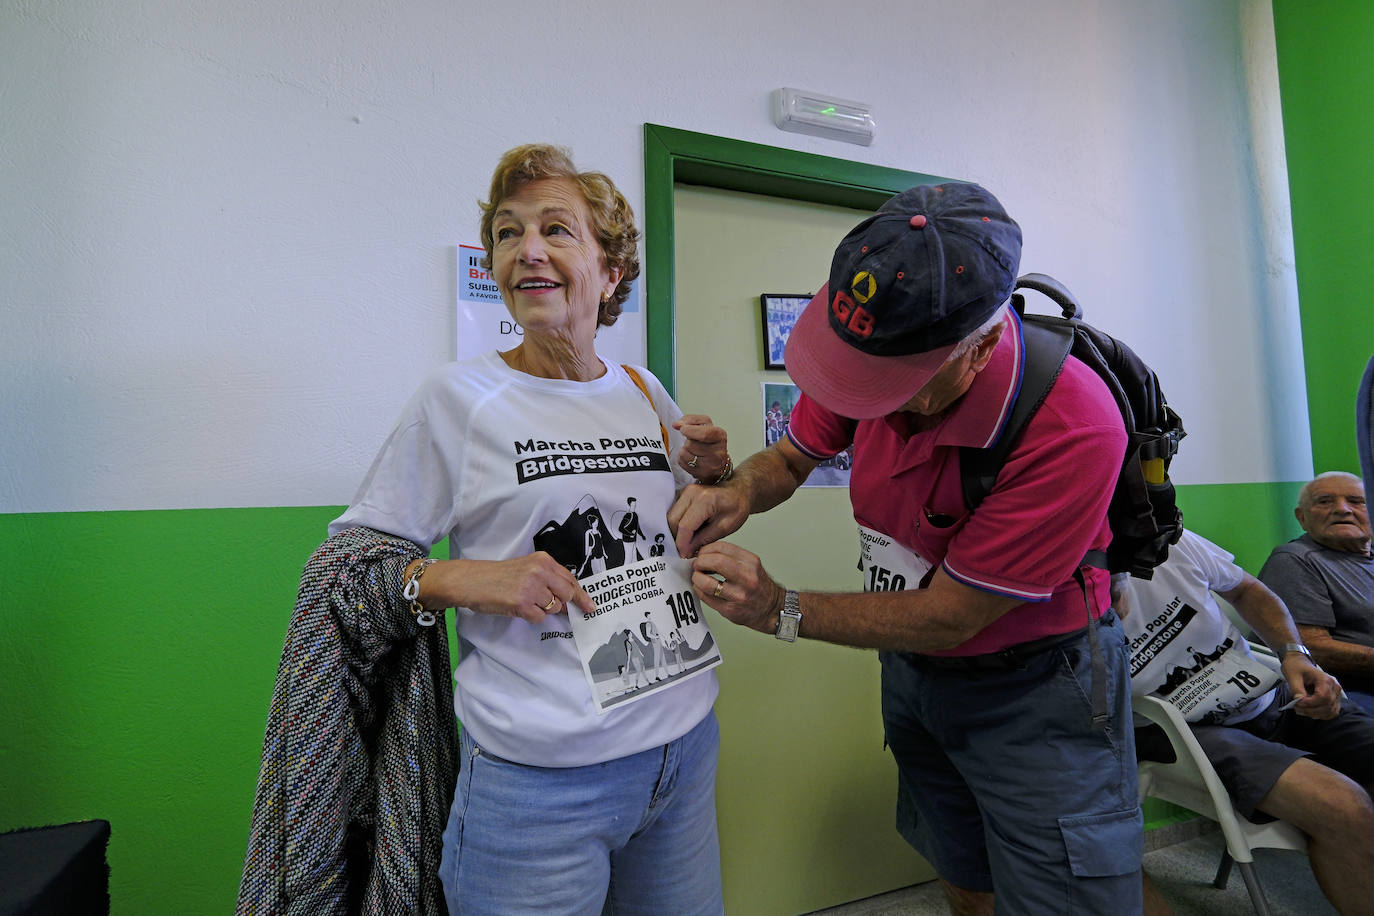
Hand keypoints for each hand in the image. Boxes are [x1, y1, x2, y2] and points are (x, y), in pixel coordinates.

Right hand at [429, 552, 593, 623]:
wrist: (472, 581)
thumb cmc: (498, 576)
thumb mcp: (526, 568)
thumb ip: (548, 578)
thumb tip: (568, 598)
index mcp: (543, 560)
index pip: (570, 579)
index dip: (581, 595)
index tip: (590, 606)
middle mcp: (540, 571)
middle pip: (567, 594)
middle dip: (563, 604)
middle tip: (553, 607)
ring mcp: (531, 588)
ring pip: (554, 608)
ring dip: (543, 610)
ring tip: (525, 601)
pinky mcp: (522, 604)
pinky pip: (540, 618)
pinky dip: (532, 617)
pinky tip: (519, 608)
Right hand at [668, 481, 750, 557]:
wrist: (738, 491)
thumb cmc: (736, 506)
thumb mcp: (725, 527)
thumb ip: (704, 539)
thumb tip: (686, 551)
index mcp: (705, 500)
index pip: (685, 526)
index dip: (682, 544)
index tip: (684, 555)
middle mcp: (691, 493)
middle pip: (672, 520)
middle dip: (676, 538)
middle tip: (685, 551)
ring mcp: (685, 492)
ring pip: (670, 517)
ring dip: (676, 532)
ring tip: (688, 542)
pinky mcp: (682, 494)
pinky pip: (674, 513)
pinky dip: (677, 526)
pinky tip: (688, 533)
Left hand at [674, 415, 729, 481]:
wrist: (717, 463)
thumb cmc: (709, 442)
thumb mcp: (704, 425)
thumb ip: (691, 420)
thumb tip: (677, 424)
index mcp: (720, 436)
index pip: (705, 434)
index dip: (691, 431)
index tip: (683, 429)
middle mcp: (718, 452)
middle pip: (691, 444)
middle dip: (688, 440)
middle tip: (694, 441)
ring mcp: (710, 465)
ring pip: (685, 453)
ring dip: (684, 450)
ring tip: (693, 451)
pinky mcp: (702, 474)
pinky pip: (682, 462)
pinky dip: (682, 459)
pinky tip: (691, 458)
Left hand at [690, 542, 785, 634]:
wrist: (771, 609)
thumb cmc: (758, 586)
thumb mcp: (751, 565)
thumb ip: (730, 557)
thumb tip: (704, 552)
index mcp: (751, 562)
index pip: (722, 547)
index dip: (706, 549)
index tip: (702, 553)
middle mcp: (747, 578)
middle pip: (716, 562)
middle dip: (700, 562)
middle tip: (697, 565)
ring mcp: (739, 595)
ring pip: (707, 583)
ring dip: (696, 578)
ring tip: (697, 577)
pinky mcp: (730, 609)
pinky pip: (706, 597)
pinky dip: (699, 590)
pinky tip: (701, 588)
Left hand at [1281, 655, 1341, 718]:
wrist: (1300, 662)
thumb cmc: (1296, 667)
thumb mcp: (1292, 675)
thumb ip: (1296, 688)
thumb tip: (1299, 700)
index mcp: (1326, 679)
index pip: (1322, 697)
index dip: (1309, 703)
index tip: (1297, 703)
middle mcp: (1335, 687)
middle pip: (1327, 706)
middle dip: (1310, 710)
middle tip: (1296, 707)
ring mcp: (1336, 694)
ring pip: (1330, 711)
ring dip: (1315, 714)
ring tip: (1301, 710)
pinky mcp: (1334, 699)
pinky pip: (1332, 712)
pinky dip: (1321, 715)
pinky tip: (1309, 711)